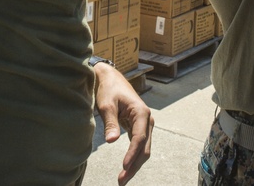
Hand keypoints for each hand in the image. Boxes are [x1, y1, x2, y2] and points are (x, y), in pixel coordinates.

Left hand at [93, 63, 153, 184]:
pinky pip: (139, 146)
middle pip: (144, 148)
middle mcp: (147, 120)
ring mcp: (145, 124)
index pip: (139, 138)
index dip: (132, 154)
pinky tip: (126, 168)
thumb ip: (110, 123)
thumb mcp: (106, 104)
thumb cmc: (108, 89)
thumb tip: (111, 141)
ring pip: (143, 149)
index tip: (123, 166)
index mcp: (141, 112)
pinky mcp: (139, 128)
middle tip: (121, 181)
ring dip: (134, 165)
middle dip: (134, 166)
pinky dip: (133, 158)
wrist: (111, 78)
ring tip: (122, 179)